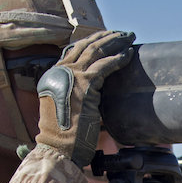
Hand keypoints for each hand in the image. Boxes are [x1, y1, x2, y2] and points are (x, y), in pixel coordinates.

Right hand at [35, 30, 135, 165]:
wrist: (59, 149)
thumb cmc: (65, 137)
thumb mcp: (68, 109)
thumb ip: (78, 95)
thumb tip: (96, 90)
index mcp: (53, 76)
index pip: (74, 51)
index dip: (92, 43)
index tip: (107, 39)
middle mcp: (59, 72)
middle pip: (85, 46)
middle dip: (105, 37)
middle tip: (122, 34)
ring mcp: (71, 76)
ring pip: (95, 51)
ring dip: (114, 42)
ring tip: (128, 38)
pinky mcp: (84, 85)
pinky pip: (104, 66)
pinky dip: (118, 59)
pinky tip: (128, 55)